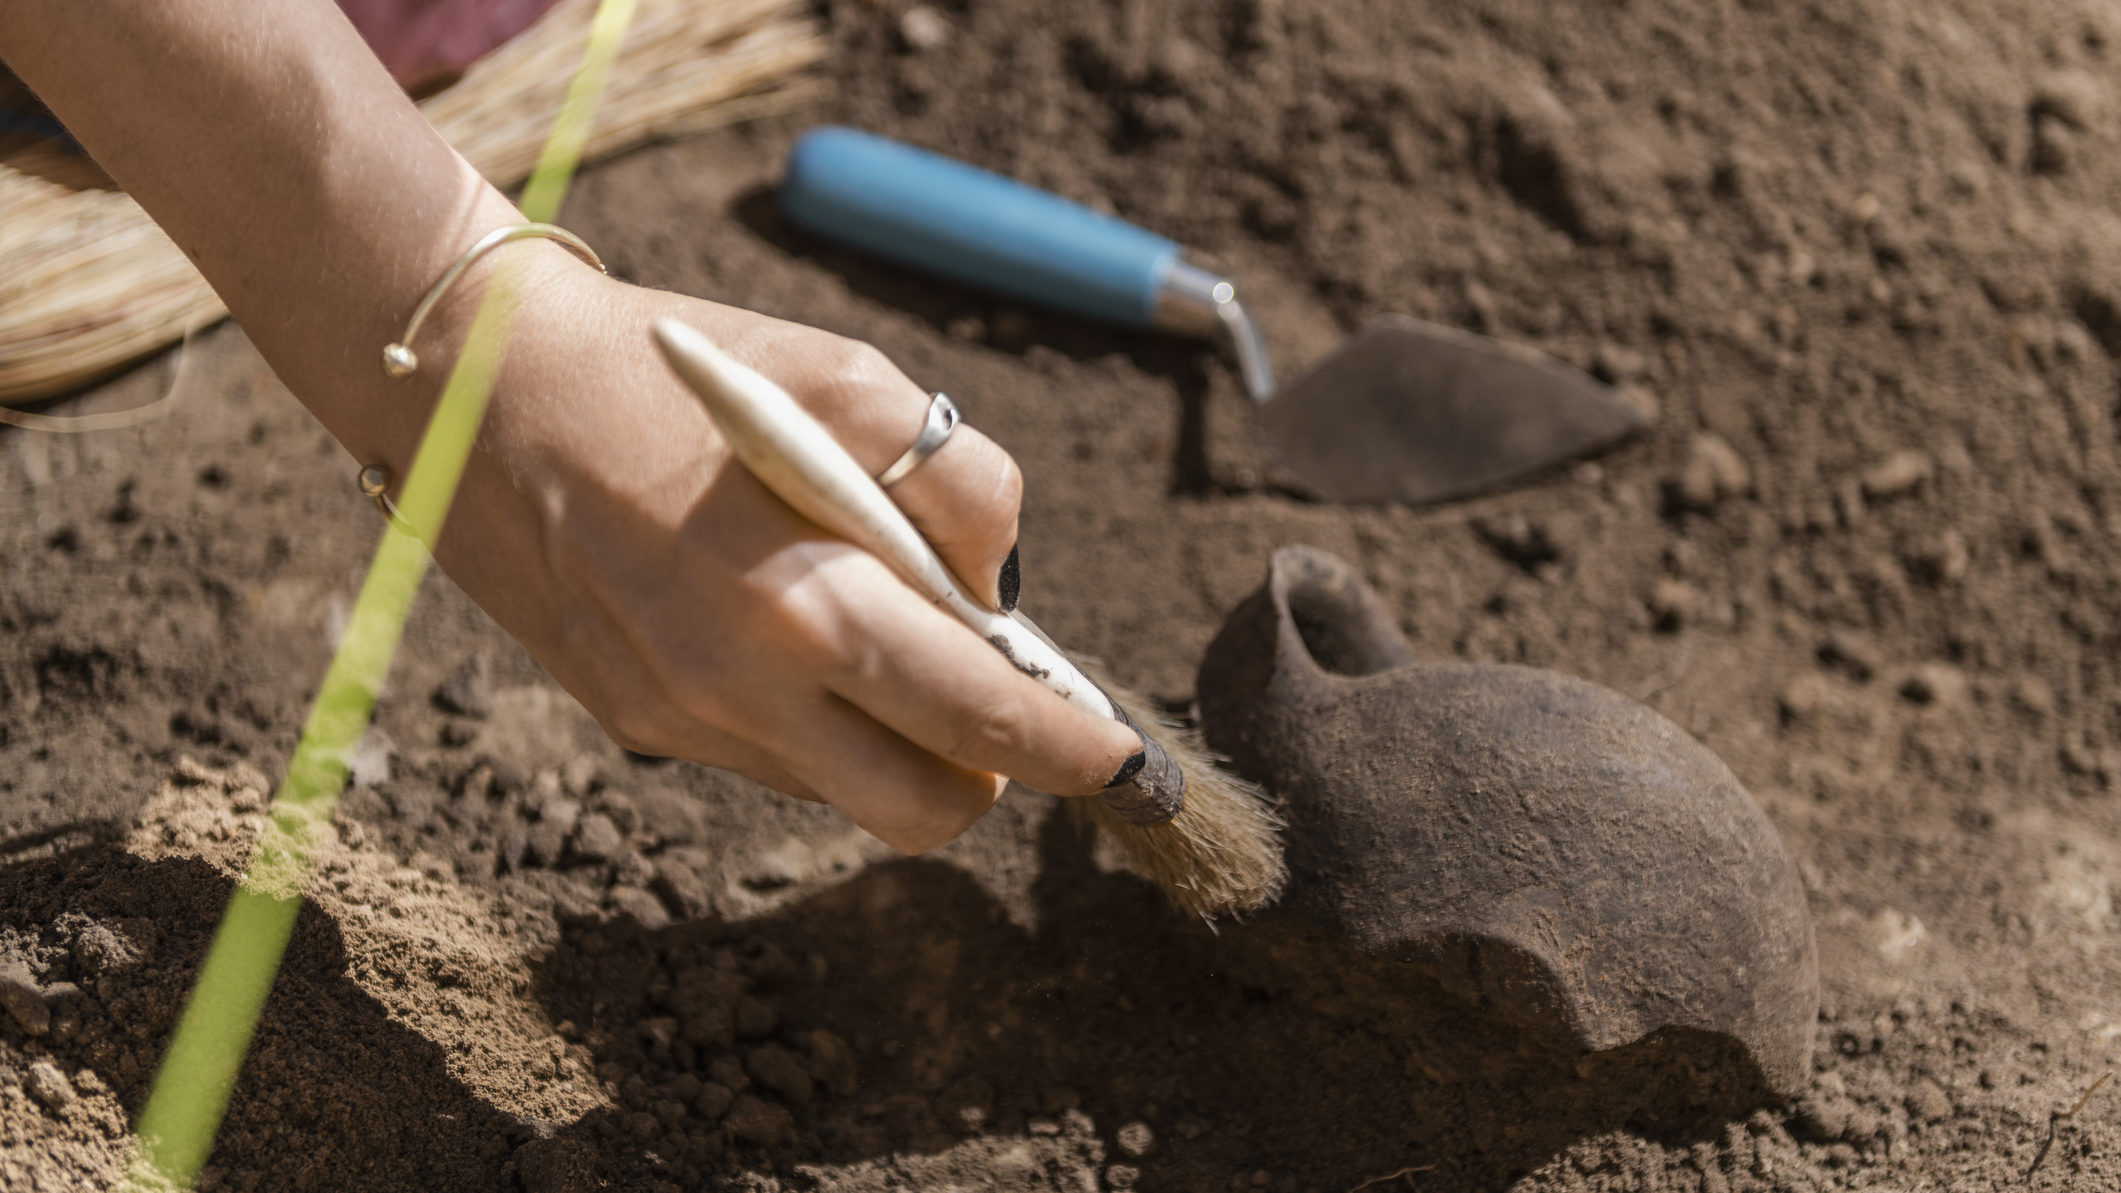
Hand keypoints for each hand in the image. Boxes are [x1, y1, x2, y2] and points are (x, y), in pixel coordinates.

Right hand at [415, 251, 1141, 851]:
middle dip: (991, 773)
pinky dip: (815, 715)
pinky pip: (770, 757)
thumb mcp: (843, 375)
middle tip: (998, 696)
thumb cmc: (680, 368)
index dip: (1073, 752)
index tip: (1126, 764)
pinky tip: (780, 622)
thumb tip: (996, 597)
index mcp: (802, 598)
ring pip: (844, 790)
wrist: (472, 386)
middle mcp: (737, 688)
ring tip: (869, 621)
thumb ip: (956, 487)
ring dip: (894, 738)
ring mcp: (678, 720)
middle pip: (922, 809)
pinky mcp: (634, 721)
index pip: (979, 720)